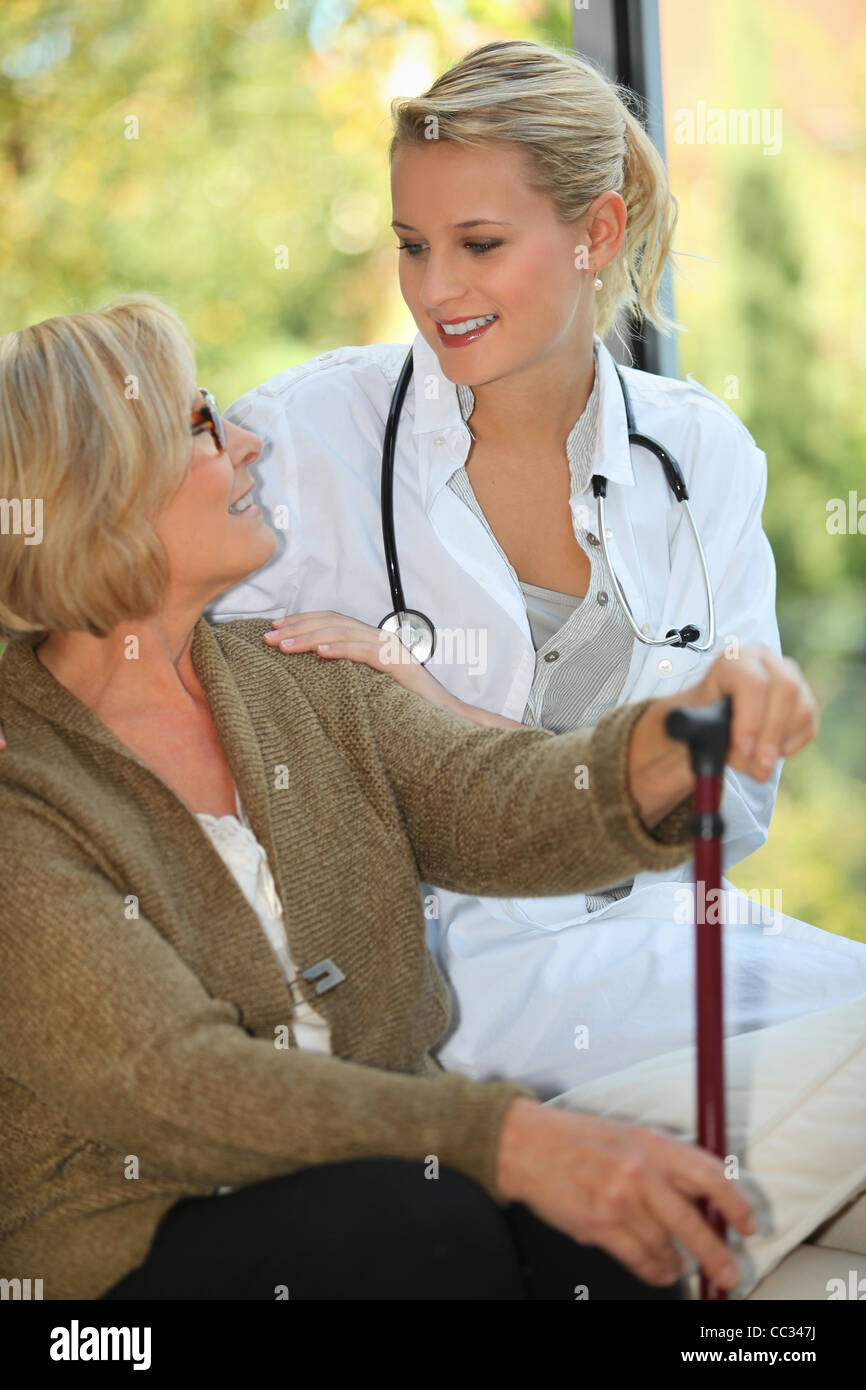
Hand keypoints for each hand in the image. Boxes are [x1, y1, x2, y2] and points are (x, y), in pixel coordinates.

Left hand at [263, 611, 459, 710]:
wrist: (443, 718)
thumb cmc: (405, 708)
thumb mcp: (367, 689)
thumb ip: (346, 677)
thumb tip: (310, 677)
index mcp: (371, 642)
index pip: (332, 621)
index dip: (302, 622)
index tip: (274, 630)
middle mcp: (380, 639)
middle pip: (333, 622)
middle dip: (297, 628)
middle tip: (268, 637)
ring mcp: (391, 649)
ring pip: (344, 632)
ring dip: (310, 637)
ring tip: (284, 645)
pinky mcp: (399, 663)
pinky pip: (365, 651)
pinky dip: (341, 648)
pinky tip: (320, 652)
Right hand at [495, 1097, 754, 1293]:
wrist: (526, 1145)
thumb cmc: (576, 1138)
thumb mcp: (628, 1136)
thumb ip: (664, 1163)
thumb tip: (702, 1197)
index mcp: (651, 1143)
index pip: (709, 1174)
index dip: (735, 1202)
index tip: (747, 1223)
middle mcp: (639, 1172)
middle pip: (692, 1222)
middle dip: (717, 1254)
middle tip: (730, 1272)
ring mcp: (618, 1201)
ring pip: (665, 1246)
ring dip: (677, 1264)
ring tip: (680, 1268)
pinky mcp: (598, 1226)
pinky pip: (638, 1259)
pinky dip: (654, 1271)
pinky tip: (659, 1271)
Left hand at [628, 643, 818, 825]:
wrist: (710, 720)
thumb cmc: (697, 719)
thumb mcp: (687, 721)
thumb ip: (696, 731)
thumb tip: (710, 750)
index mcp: (733, 659)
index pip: (751, 682)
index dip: (750, 719)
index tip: (741, 750)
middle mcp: (766, 661)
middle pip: (785, 690)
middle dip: (770, 735)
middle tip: (758, 770)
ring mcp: (790, 678)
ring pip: (801, 710)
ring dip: (778, 745)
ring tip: (752, 767)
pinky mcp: (804, 700)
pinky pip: (809, 725)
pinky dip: (789, 747)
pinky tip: (765, 756)